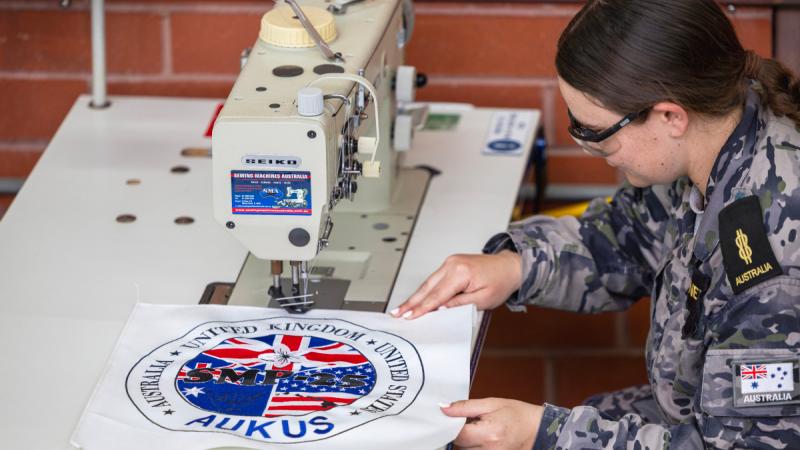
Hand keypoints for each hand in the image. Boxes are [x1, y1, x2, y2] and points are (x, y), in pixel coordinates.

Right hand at [391, 251, 521, 318]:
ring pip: (428, 283)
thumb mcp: (483, 299)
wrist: (509, 266)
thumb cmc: (500, 282)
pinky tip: (415, 299)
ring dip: (414, 296)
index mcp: (461, 273)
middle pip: (427, 287)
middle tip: (396, 313)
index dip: (422, 308)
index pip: (437, 295)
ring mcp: (449, 262)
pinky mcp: (450, 264)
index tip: (409, 316)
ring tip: (401, 308)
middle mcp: (452, 264)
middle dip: (411, 302)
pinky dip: (424, 290)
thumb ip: (459, 304)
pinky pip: (433, 279)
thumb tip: (440, 309)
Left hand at [441, 398, 542, 448]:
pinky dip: (473, 447)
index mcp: (488, 434)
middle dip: (460, 433)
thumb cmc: (517, 414)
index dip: (451, 426)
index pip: (457, 435)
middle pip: (459, 446)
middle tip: (470, 422)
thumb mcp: (491, 403)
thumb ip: (465, 407)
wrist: (538, 429)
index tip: (452, 418)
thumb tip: (444, 408)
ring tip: (478, 431)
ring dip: (466, 442)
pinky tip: (481, 439)